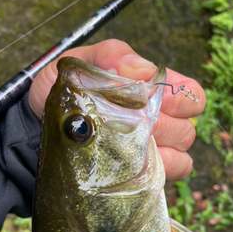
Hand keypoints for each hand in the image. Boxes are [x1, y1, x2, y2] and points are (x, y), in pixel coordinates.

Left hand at [28, 40, 204, 180]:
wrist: (41, 133)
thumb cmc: (66, 96)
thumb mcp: (79, 66)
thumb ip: (112, 58)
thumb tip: (145, 72)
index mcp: (152, 90)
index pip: (191, 94)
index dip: (181, 99)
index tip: (155, 101)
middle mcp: (162, 119)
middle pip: (185, 126)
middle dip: (160, 125)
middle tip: (127, 124)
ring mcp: (160, 149)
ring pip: (182, 148)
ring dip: (157, 148)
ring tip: (123, 145)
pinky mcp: (151, 174)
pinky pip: (175, 170)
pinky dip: (160, 168)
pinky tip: (133, 165)